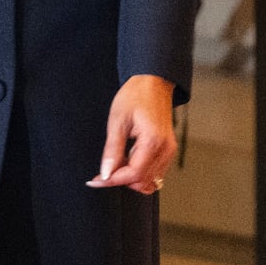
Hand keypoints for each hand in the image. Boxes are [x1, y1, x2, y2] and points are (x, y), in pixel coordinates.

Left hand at [85, 74, 175, 195]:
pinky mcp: (168, 151)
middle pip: (142, 181)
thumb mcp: (117, 121)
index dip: (113, 180)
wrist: (153, 83)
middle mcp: (165, 150)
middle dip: (120, 179)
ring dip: (130, 177)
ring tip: (115, 161)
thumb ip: (112, 150)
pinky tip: (127, 159)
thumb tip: (106, 173)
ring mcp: (169, 151)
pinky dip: (139, 171)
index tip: (96, 180)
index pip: (134, 174)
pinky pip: (154, 172)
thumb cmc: (136, 96)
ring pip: (149, 180)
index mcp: (153, 141)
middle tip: (102, 170)